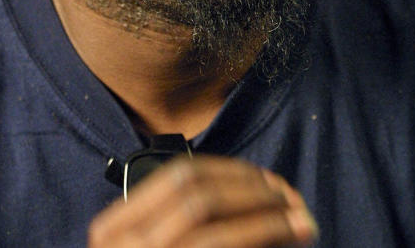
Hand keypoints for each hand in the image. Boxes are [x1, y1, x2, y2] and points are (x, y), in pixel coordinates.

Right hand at [88, 155, 318, 246]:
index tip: (266, 179)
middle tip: (290, 197)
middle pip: (201, 194)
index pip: (179, 176)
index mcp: (113, 229)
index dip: (230, 173)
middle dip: (254, 190)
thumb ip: (182, 224)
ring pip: (218, 229)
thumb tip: (254, 189)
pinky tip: (290, 241)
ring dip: (269, 218)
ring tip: (301, 221)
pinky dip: (266, 240)